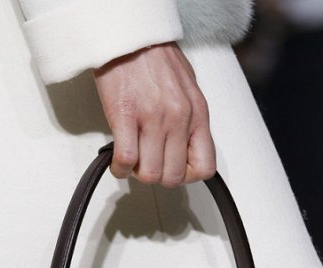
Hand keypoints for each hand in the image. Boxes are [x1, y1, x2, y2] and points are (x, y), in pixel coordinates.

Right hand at [93, 42, 215, 186]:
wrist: (130, 35)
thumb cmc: (155, 59)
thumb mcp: (188, 90)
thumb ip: (189, 121)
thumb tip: (184, 149)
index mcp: (197, 114)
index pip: (205, 167)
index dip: (188, 176)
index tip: (174, 169)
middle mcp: (179, 118)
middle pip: (173, 176)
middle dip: (158, 175)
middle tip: (148, 162)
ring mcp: (154, 118)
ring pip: (149, 173)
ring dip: (137, 172)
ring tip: (132, 159)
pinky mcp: (127, 115)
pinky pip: (126, 158)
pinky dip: (120, 168)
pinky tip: (118, 162)